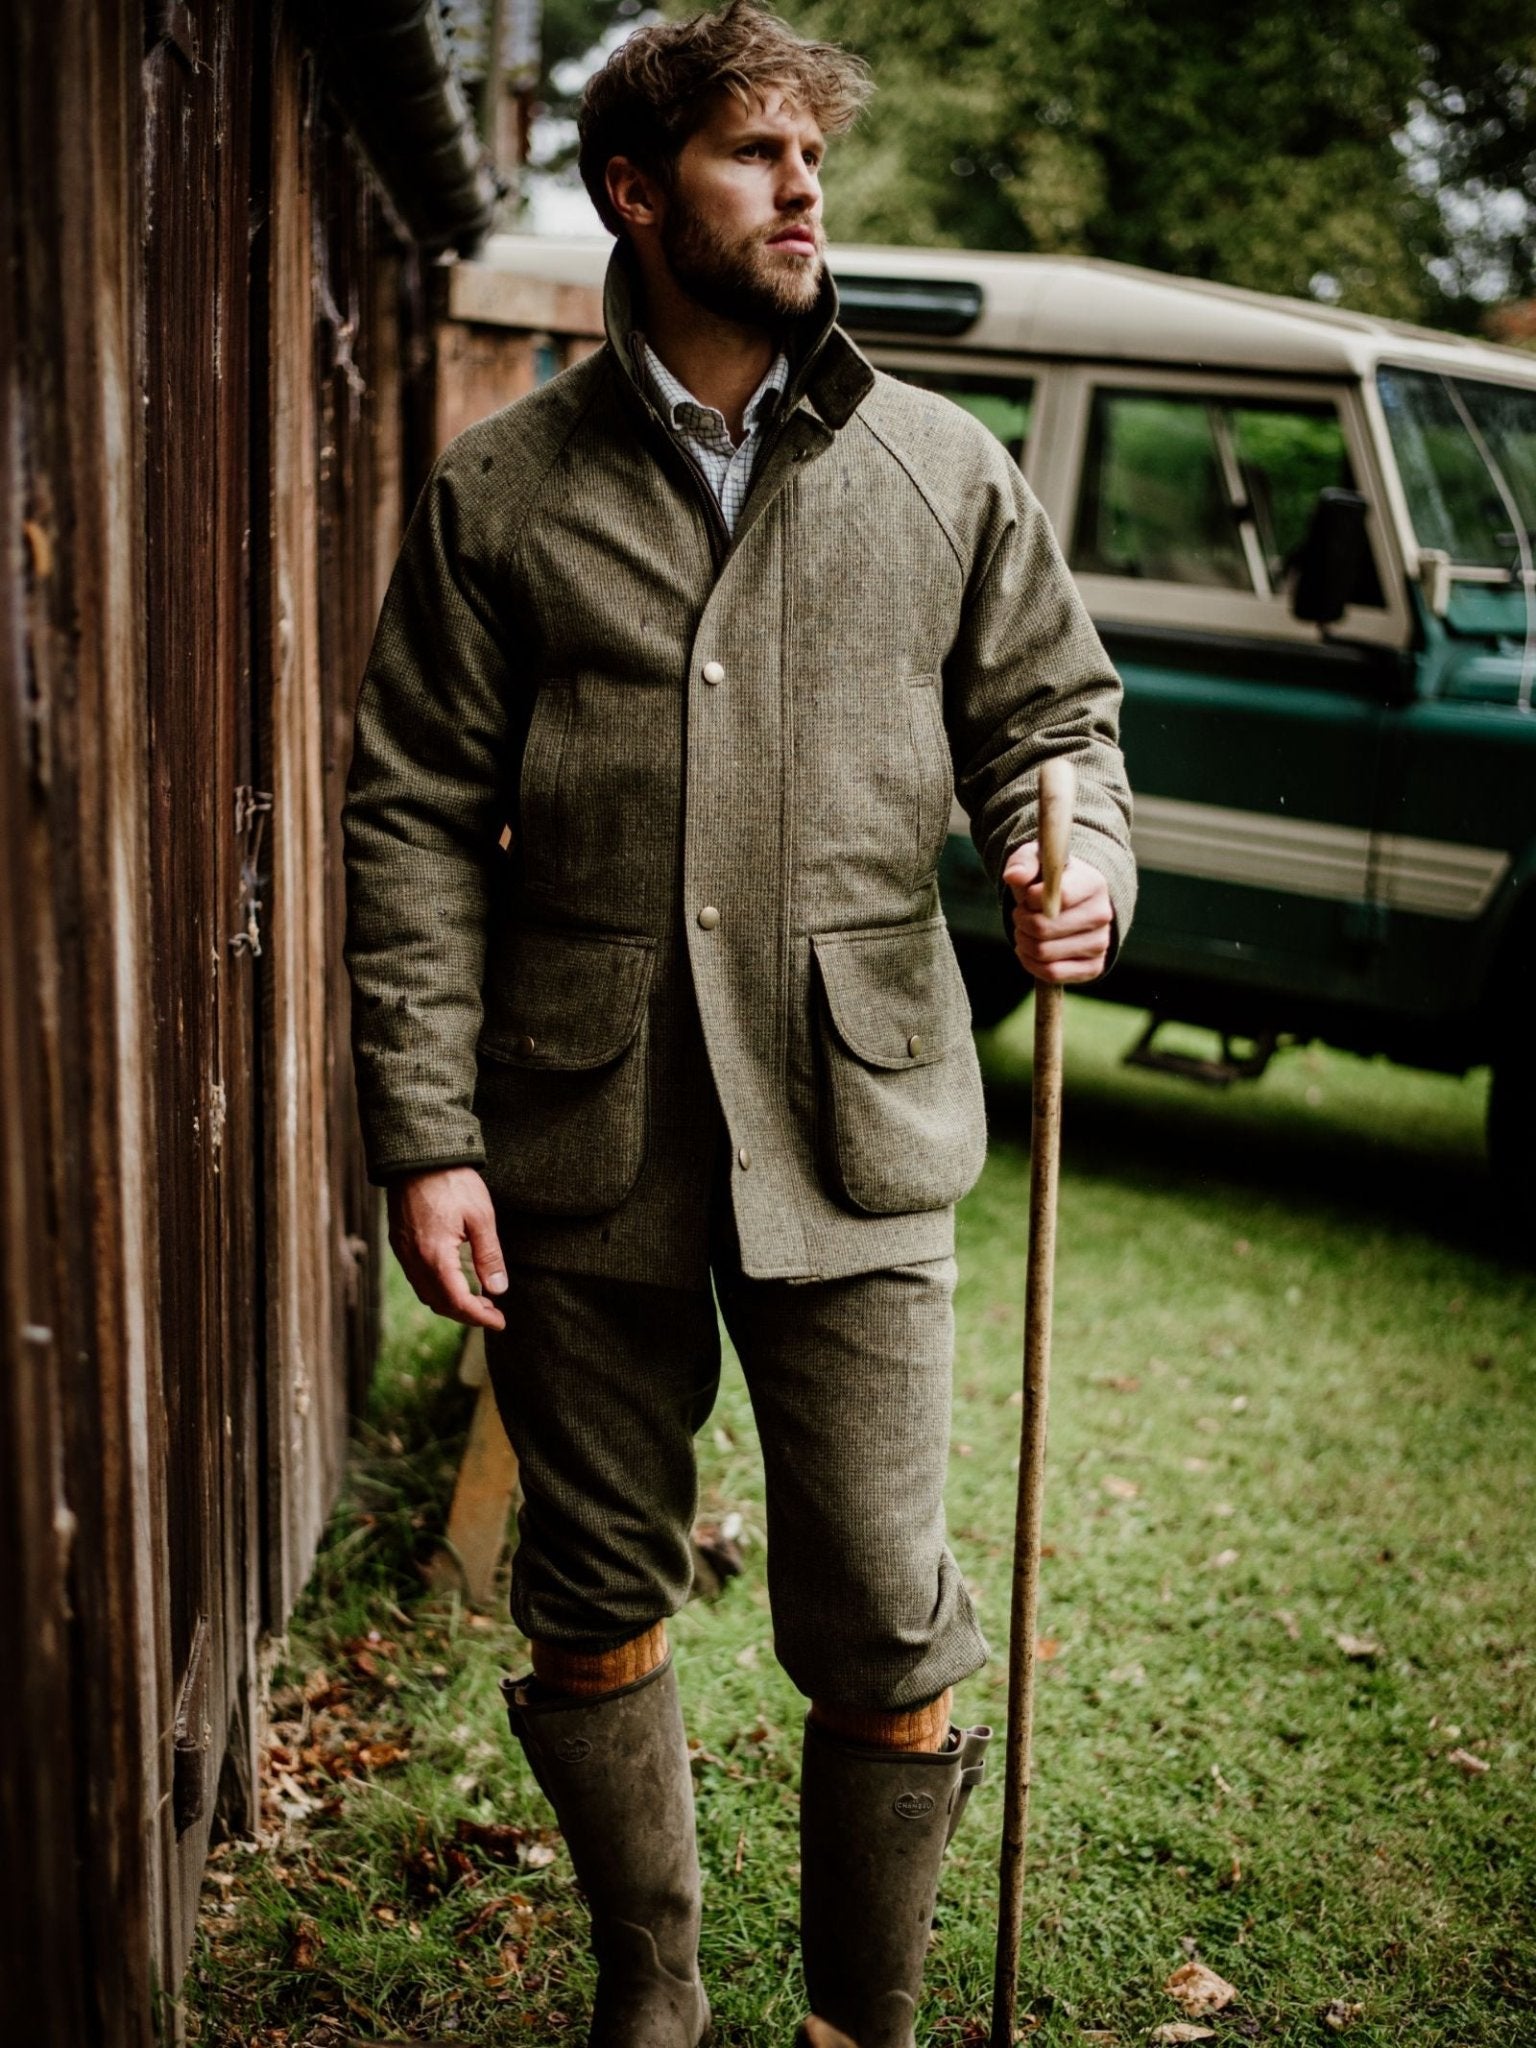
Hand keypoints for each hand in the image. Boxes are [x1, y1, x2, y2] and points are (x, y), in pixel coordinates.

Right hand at [387, 1166, 508, 1329]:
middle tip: (492, 1312)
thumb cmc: (453, 1181)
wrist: (419, 1155)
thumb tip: (498, 1289)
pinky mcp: (400, 1243)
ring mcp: (404, 1251)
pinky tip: (455, 1280)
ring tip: (478, 1300)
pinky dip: (437, 1288)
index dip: (480, 1317)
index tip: (500, 1322)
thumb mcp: (480, 1217)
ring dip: (451, 1303)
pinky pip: (417, 1277)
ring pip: (426, 1293)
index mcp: (435, 1255)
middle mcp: (414, 1259)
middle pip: (440, 1303)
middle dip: (467, 1314)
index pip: (458, 1302)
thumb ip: (489, 1256)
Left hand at [1003, 845, 1113, 984]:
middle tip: (1020, 915)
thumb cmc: (1051, 880)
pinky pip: (1052, 973)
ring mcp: (1101, 943)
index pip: (1058, 896)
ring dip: (1023, 942)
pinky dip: (1031, 964)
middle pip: (1044, 928)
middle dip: (1021, 922)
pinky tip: (1028, 951)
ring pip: (1044, 952)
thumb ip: (1024, 864)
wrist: (1075, 903)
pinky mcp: (1094, 967)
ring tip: (1024, 931)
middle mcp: (1102, 915)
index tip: (1027, 896)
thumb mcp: (1037, 860)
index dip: (1031, 898)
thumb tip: (1014, 876)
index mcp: (1093, 883)